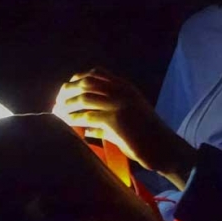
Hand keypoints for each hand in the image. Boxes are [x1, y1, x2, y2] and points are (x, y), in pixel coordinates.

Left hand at [53, 68, 195, 188]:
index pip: (97, 73)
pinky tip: (66, 125)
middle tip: (57, 103)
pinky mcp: (115, 120)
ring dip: (67, 107)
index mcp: (126, 87)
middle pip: (86, 83)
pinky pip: (86, 117)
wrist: (164, 148)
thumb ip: (108, 118)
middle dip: (67, 91)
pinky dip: (73, 120)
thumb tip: (86, 128)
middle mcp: (122, 91)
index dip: (78, 79)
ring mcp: (118, 104)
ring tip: (57, 114)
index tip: (67, 90)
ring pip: (83, 99)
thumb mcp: (130, 118)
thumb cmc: (148, 136)